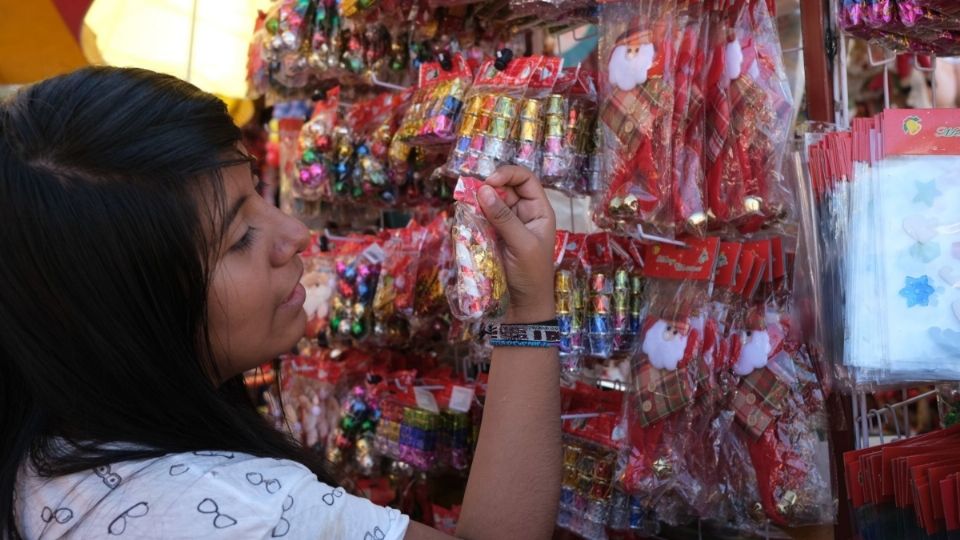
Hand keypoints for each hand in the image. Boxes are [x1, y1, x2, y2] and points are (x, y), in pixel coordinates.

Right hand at [476, 166, 555, 323]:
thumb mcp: (522, 245)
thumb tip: (483, 190)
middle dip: (488, 187)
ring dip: (476, 201)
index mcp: (539, 212)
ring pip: (488, 203)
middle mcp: (522, 214)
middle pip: (504, 188)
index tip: (490, 181)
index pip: (526, 180)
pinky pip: (479, 219)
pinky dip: (470, 216)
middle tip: (471, 193)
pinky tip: (464, 217)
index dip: (509, 174)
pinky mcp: (490, 237)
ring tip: (465, 204)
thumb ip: (503, 218)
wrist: (523, 307)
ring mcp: (505, 225)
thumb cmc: (531, 275)